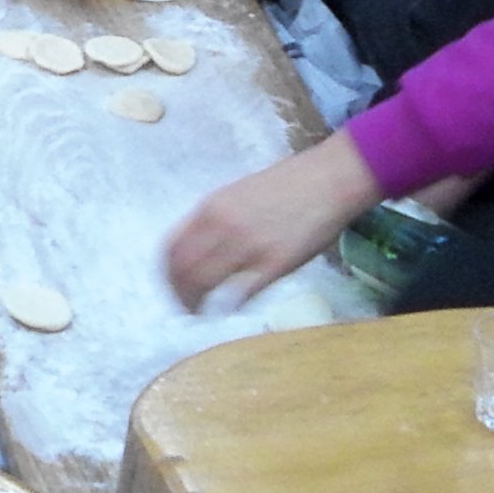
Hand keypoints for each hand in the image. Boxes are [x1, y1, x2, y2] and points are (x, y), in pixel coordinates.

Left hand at [163, 136, 382, 311]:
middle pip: (182, 270)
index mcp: (211, 207)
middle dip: (178, 294)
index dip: (166, 273)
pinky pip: (242, 292)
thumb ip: (216, 219)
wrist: (328, 180)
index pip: (171, 248)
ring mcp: (248, 246)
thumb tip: (198, 248)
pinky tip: (232, 308)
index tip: (170, 286)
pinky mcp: (275, 263)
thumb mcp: (238, 194)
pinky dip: (231, 304)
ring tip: (202, 312)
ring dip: (198, 303)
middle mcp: (222, 226)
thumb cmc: (286, 186)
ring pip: (205, 283)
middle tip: (185, 307)